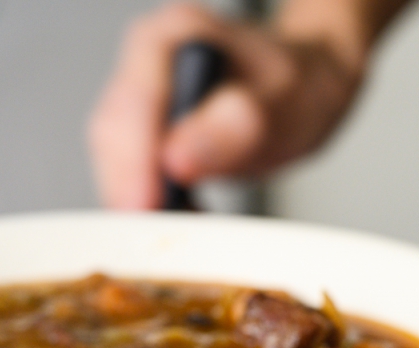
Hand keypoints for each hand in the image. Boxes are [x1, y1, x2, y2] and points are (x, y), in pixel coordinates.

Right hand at [88, 1, 400, 209]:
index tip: (144, 207)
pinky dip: (155, 208)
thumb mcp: (284, 103)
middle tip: (166, 237)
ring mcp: (139, 101)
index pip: (133, 104)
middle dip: (133, 192)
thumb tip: (177, 159)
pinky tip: (186, 218)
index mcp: (171, 39)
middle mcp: (146, 65)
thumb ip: (237, 126)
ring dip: (144, 205)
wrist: (306, 90)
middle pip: (113, 137)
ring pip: (116, 164)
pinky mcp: (140, 136)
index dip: (132, 163)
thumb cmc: (297, 88)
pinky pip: (129, 178)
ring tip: (191, 227)